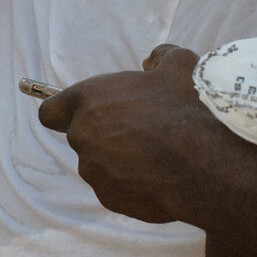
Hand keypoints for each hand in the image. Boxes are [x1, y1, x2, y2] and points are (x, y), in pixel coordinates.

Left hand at [36, 45, 208, 223]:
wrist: (207, 164)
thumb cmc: (187, 109)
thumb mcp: (179, 65)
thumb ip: (158, 58)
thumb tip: (150, 62)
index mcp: (89, 100)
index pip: (50, 111)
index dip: (63, 112)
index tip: (82, 113)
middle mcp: (83, 137)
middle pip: (83, 136)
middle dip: (105, 134)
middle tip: (141, 129)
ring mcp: (95, 172)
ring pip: (100, 164)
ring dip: (120, 159)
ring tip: (157, 154)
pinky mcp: (110, 199)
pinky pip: (117, 188)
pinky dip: (133, 183)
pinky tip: (162, 176)